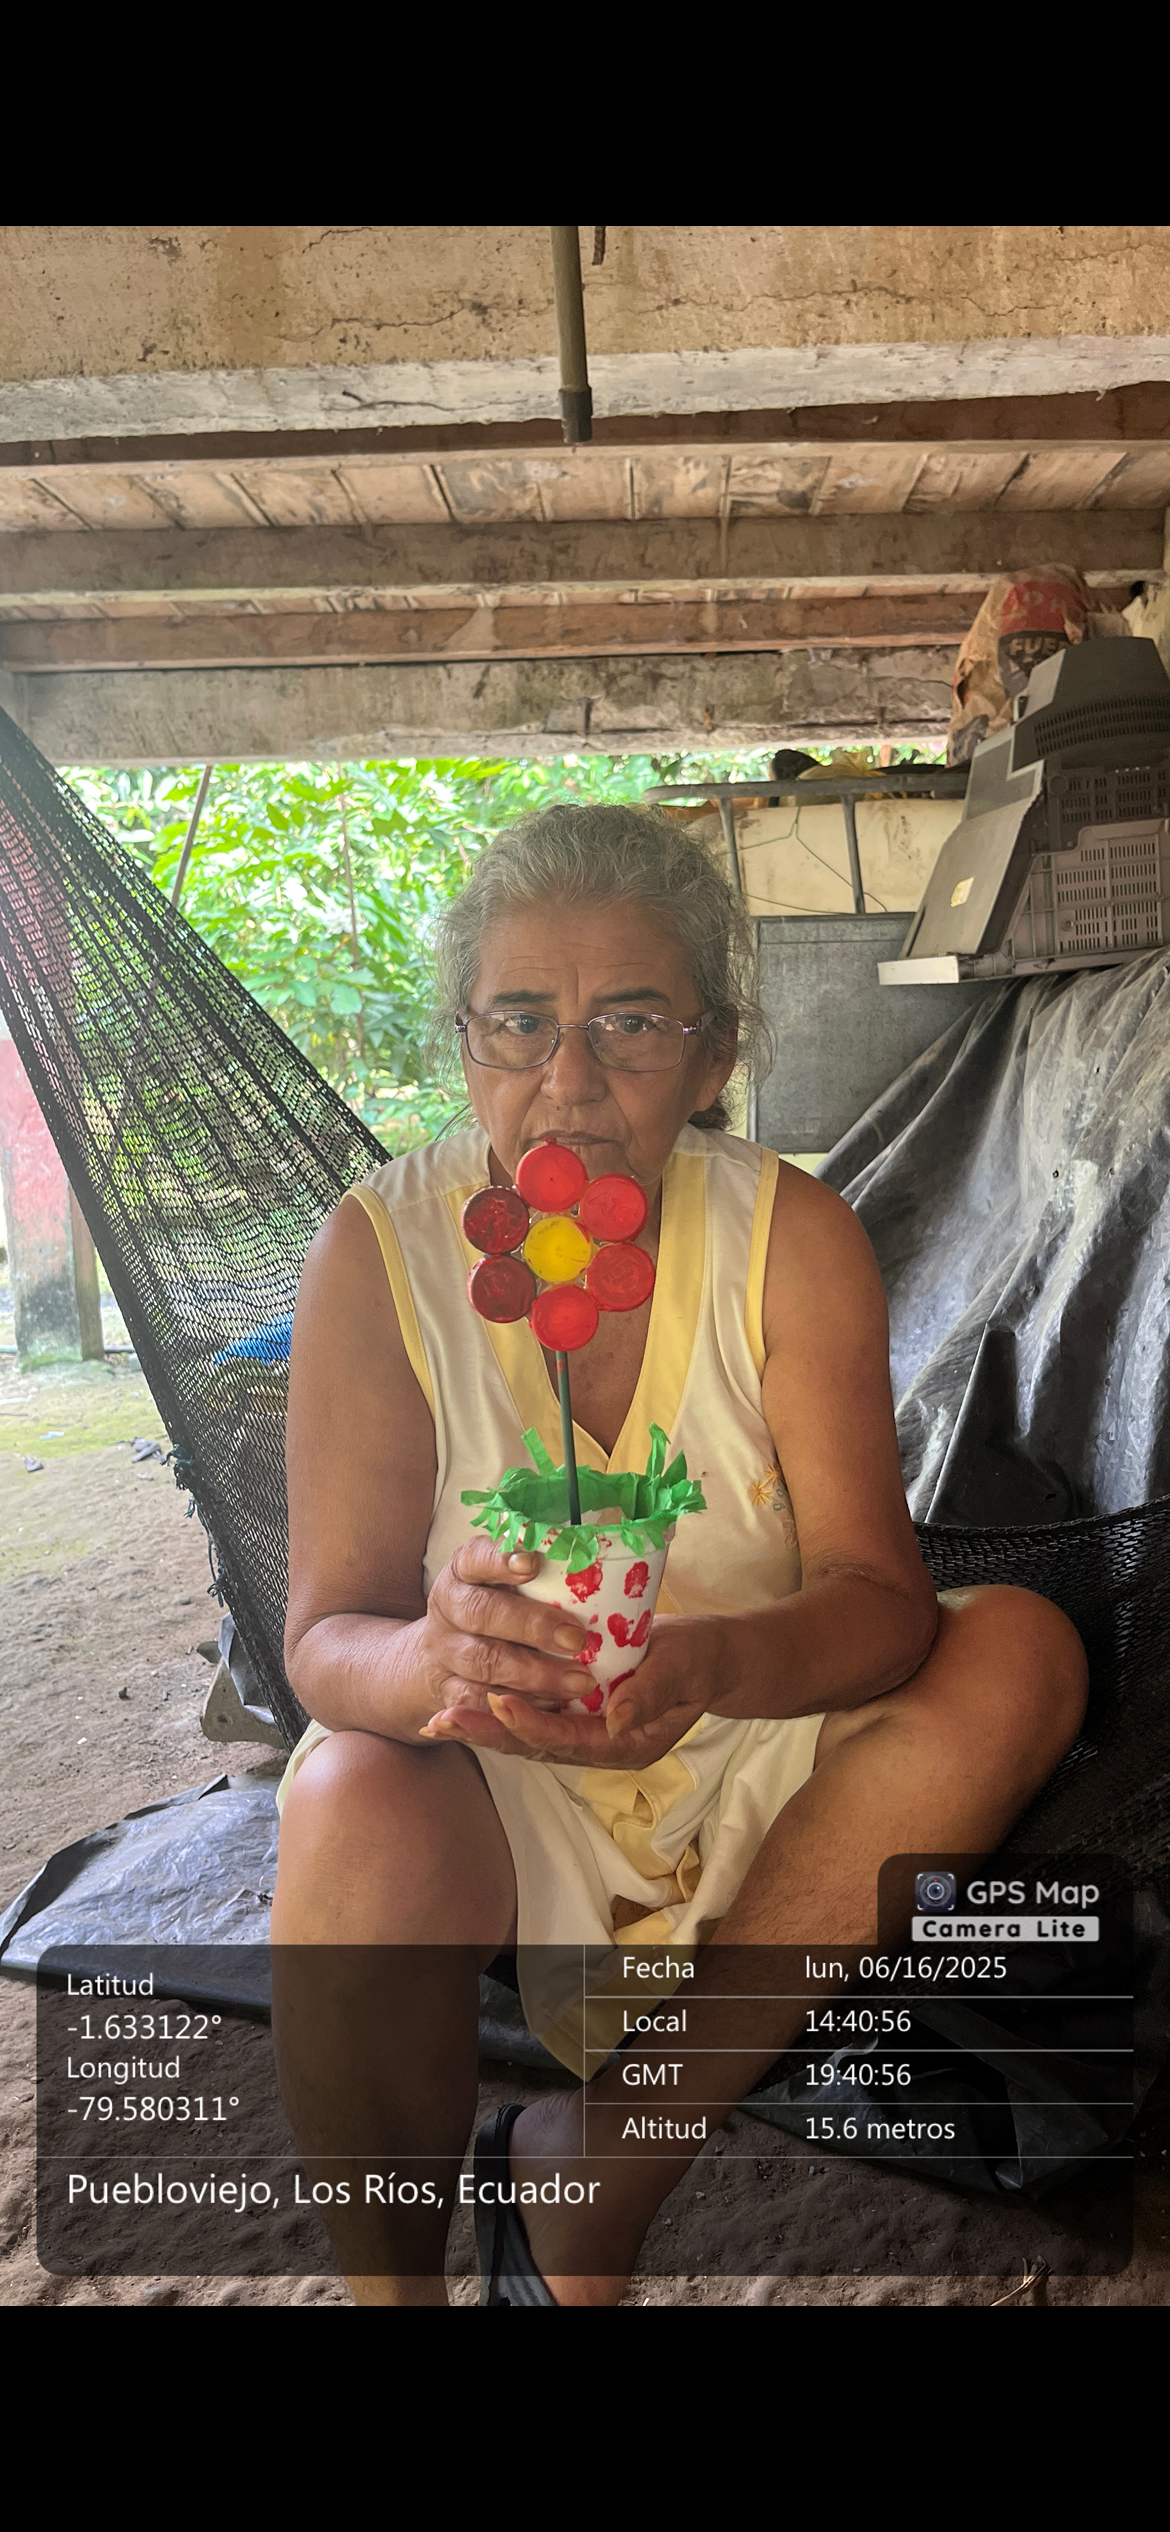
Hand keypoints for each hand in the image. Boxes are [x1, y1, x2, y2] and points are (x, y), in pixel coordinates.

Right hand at [411, 1537, 593, 1745]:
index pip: (475, 1559)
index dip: (501, 1561)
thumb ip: (533, 1571)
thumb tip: (588, 1556)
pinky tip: (551, 1705)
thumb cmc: (491, 1607)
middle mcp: (448, 1608)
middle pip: (482, 1614)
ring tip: (578, 1681)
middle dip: (532, 1626)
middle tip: (576, 1639)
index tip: (533, 1563)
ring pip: (483, 1663)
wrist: (439, 1654)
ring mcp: (444, 1652)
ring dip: (534, 1675)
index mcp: (462, 1571)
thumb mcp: (499, 1580)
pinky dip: (516, 1705)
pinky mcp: (446, 1691)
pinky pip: (479, 1702)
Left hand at [427, 1612, 721, 1769]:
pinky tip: (466, 1699)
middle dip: (488, 1734)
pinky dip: (500, 1710)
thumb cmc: (698, 1658)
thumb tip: (615, 1718)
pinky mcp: (577, 1711)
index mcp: (626, 1744)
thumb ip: (651, 1693)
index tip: (498, 1702)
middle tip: (442, 1721)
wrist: (707, 1657)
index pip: (569, 1741)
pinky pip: (533, 1716)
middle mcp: (599, 1745)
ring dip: (484, 1726)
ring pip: (527, 1736)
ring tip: (439, 1718)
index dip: (532, 1724)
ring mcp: (586, 1730)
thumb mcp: (684, 1667)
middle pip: (536, 1747)